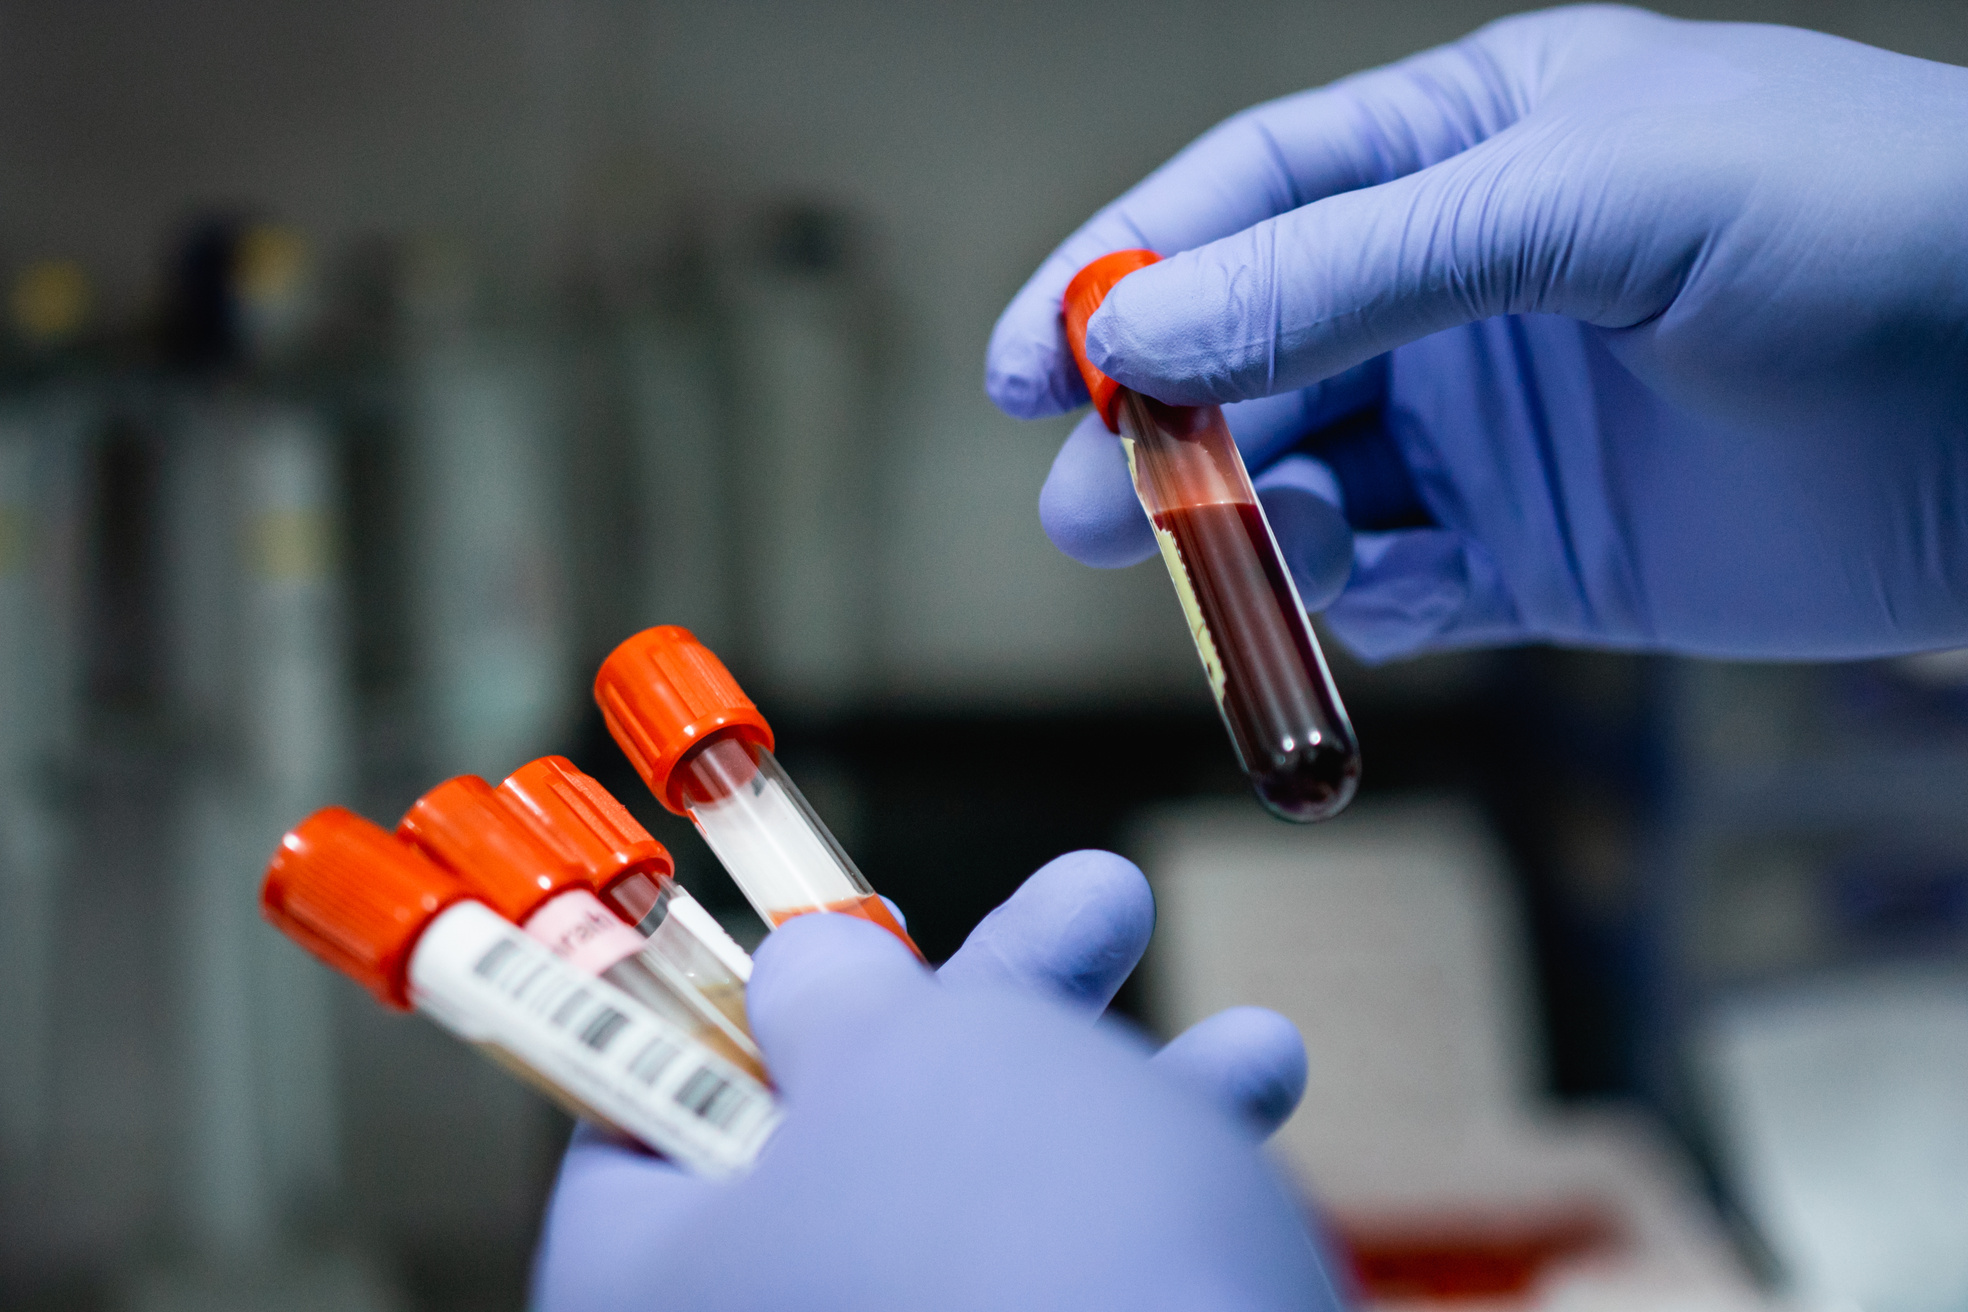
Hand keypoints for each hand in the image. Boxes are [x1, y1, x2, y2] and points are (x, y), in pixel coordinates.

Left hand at [532, 851, 1336, 1311]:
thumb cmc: (1003, 1242)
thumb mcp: (897, 1050)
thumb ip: (834, 993)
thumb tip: (805, 978)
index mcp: (653, 1279)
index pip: (645, 1115)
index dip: (747, 995)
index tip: (848, 924)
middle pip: (854, 1139)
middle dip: (1007, 1006)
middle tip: (1104, 910)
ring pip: (992, 1208)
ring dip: (1126, 1099)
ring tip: (1254, 1049)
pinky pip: (1067, 1279)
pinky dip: (1156, 1201)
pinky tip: (1254, 1131)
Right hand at [988, 5, 1967, 661]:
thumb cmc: (1854, 231)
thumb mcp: (1587, 201)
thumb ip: (1350, 270)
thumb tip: (1136, 333)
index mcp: (1473, 141)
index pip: (1247, 195)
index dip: (1124, 275)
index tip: (1031, 369)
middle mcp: (1465, 281)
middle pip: (1252, 350)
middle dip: (1159, 429)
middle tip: (1081, 510)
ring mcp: (1498, 423)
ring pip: (1307, 475)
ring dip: (1240, 522)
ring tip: (1201, 557)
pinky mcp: (1541, 552)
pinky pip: (1398, 577)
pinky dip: (1348, 592)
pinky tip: (1351, 587)